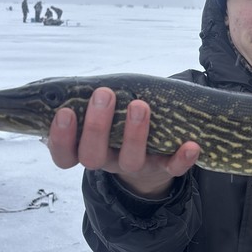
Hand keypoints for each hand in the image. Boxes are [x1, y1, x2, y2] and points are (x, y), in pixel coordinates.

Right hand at [47, 87, 199, 197]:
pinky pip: (172, 169)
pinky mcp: (162, 168)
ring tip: (139, 105)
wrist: (149, 155)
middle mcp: (106, 160)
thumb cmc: (117, 121)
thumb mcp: (98, 112)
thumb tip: (70, 82)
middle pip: (93, 156)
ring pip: (130, 160)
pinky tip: (191, 145)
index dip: (61, 137)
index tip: (66, 112)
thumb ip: (85, 100)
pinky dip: (182, 159)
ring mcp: (135, 166)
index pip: (63, 153)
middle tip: (104, 95)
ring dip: (134, 133)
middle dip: (96, 126)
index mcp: (84, 148)